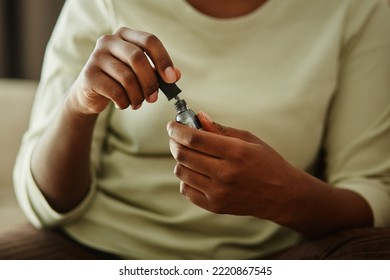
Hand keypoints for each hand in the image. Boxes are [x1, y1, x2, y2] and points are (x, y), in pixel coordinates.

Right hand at [68, 27, 180, 114]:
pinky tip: (123, 104)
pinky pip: (115, 91)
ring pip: (127, 78)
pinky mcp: (88, 74)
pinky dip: (124, 102)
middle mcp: (109, 41)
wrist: (90, 93)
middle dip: (150, 82)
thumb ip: (158, 72)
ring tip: (137, 103)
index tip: (171, 79)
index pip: (149, 41)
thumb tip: (176, 75)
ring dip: (137, 96)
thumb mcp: (141, 74)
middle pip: (138, 58)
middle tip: (153, 98)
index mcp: (125, 35)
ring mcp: (96, 56)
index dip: (163, 60)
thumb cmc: (119, 80)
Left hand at [167, 112, 298, 220]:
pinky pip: (186, 189)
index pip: (194, 139)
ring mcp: (219, 192)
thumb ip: (220, 129)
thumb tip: (198, 117)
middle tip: (177, 137)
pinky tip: (197, 172)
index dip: (177, 130)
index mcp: (235, 152)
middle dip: (175, 142)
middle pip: (184, 155)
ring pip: (181, 172)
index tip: (171, 125)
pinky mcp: (215, 206)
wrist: (281, 194)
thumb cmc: (266, 163)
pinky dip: (186, 178)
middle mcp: (225, 173)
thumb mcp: (248, 139)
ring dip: (181, 160)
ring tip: (191, 155)